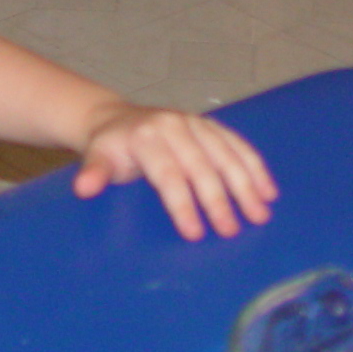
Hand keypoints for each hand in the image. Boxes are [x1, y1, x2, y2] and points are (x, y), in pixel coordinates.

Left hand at [74, 103, 276, 239]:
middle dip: (219, 200)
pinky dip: (255, 167)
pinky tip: (268, 190)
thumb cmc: (109, 148)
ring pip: (226, 154)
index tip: (194, 233)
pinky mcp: (211, 125)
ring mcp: (196, 123)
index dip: (182, 204)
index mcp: (146, 137)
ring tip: (260, 215)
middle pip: (202, 166)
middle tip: (232, 231)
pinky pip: (238, 144)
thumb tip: (84, 188)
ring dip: (246, 185)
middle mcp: (174, 126)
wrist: (116, 118)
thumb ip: (94, 173)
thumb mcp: (96, 158)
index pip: (168, 174)